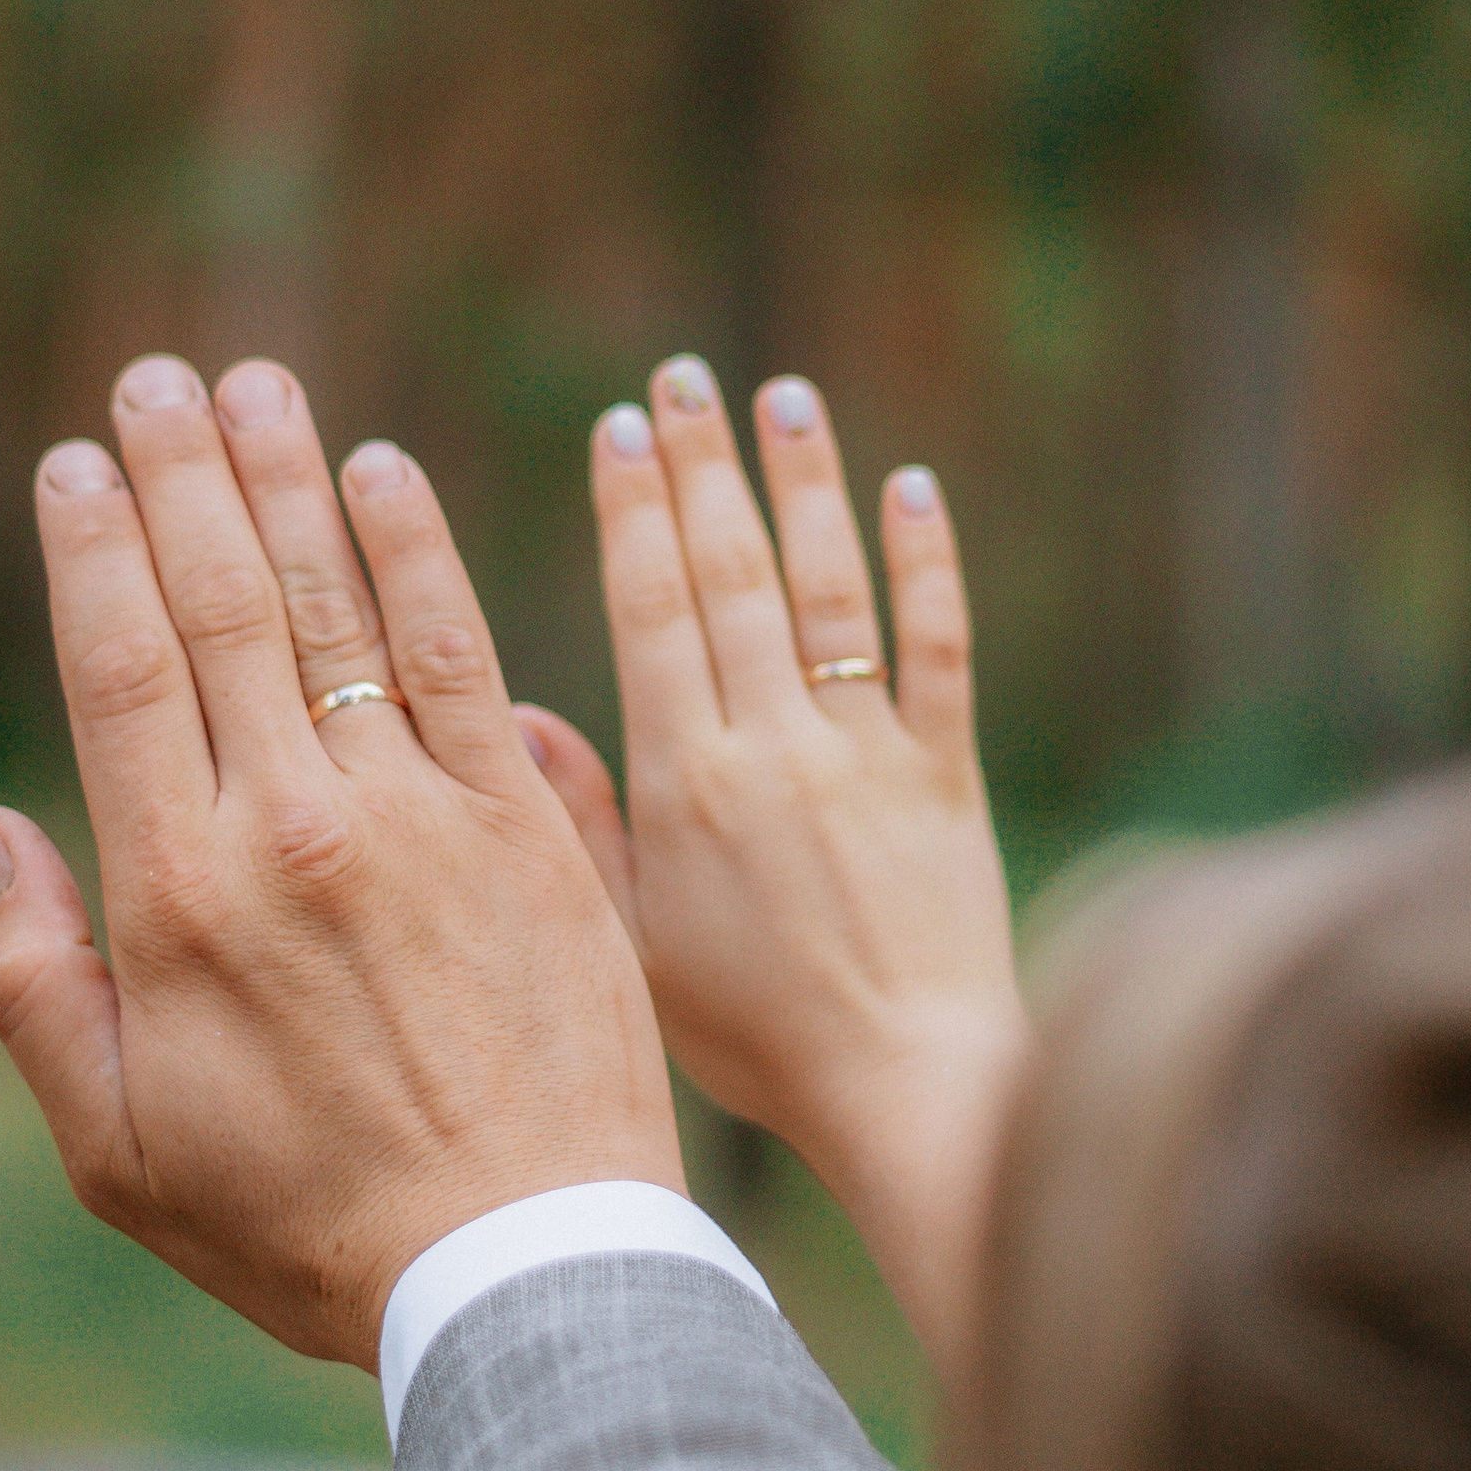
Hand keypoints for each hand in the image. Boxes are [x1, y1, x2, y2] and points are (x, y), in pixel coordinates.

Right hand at [0, 354, 684, 1371]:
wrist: (528, 1265)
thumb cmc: (310, 1228)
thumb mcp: (120, 1152)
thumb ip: (36, 990)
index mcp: (181, 897)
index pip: (121, 672)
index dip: (94, 553)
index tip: (72, 465)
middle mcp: (296, 827)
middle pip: (221, 607)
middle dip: (181, 477)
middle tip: (156, 379)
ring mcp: (425, 814)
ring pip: (337, 605)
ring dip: (289, 479)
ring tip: (253, 383)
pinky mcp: (532, 822)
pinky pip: (466, 654)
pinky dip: (418, 552)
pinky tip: (382, 473)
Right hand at [521, 357, 1026, 1371]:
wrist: (905, 1092)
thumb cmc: (757, 1045)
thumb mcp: (634, 945)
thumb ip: (583, 824)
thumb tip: (521, 712)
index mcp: (687, 784)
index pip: (652, 612)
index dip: (633, 511)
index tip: (617, 428)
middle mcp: (775, 747)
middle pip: (733, 577)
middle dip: (702, 468)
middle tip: (681, 378)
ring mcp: (868, 753)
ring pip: (830, 588)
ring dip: (805, 485)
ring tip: (784, 397)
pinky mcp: (948, 774)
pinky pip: (936, 647)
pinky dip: (927, 563)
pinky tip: (911, 487)